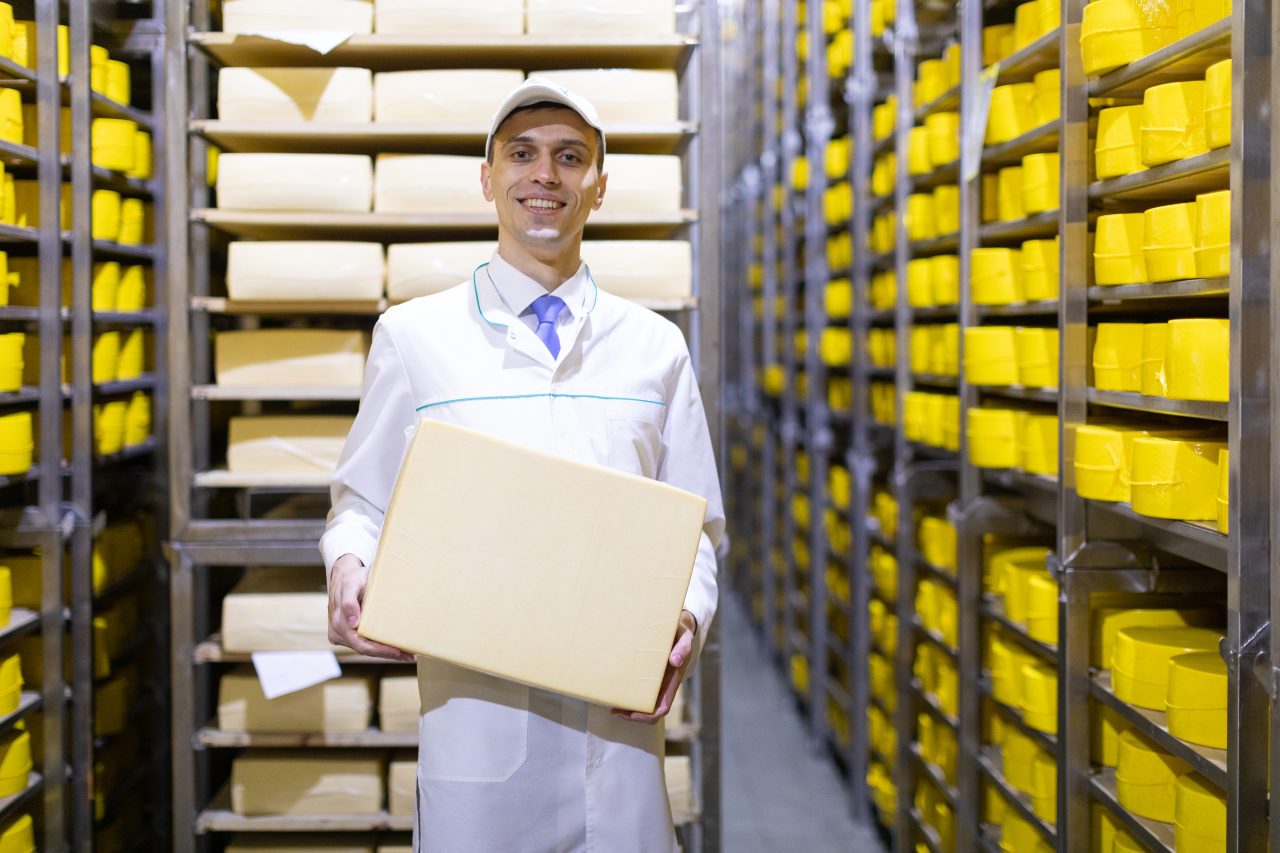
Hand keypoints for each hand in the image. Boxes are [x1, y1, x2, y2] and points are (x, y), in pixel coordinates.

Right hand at [327, 554, 415, 661]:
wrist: (343, 578)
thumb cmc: (352, 579)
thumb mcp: (351, 584)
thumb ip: (349, 601)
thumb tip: (353, 623)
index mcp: (339, 621)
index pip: (360, 642)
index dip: (379, 649)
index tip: (397, 651)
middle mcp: (338, 631)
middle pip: (364, 649)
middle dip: (387, 654)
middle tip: (408, 656)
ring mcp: (341, 635)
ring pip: (365, 649)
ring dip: (385, 653)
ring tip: (407, 655)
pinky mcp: (347, 636)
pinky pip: (364, 644)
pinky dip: (379, 648)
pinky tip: (396, 650)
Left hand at [612, 610, 696, 724]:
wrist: (676, 626)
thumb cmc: (679, 633)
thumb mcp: (684, 637)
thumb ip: (682, 648)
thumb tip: (675, 662)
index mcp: (673, 681)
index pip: (662, 707)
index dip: (648, 716)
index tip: (632, 714)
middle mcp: (664, 685)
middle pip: (650, 712)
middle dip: (633, 716)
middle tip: (614, 710)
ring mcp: (655, 681)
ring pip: (643, 704)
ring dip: (628, 709)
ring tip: (612, 704)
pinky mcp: (646, 674)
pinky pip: (637, 690)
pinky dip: (627, 695)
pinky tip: (615, 690)